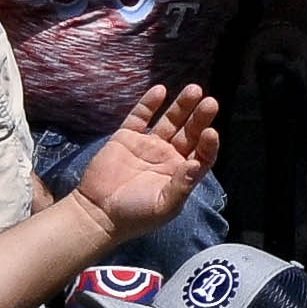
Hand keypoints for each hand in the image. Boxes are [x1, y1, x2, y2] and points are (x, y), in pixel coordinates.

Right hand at [71, 76, 217, 235]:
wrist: (96, 215)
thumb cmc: (133, 216)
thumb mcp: (163, 208)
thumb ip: (182, 186)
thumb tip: (197, 164)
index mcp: (181, 173)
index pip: (203, 153)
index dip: (209, 143)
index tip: (210, 132)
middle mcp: (168, 156)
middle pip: (190, 131)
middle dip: (200, 118)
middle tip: (209, 103)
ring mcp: (147, 145)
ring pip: (169, 120)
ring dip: (182, 105)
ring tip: (194, 90)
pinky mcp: (126, 138)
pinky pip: (139, 117)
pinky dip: (149, 104)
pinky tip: (160, 91)